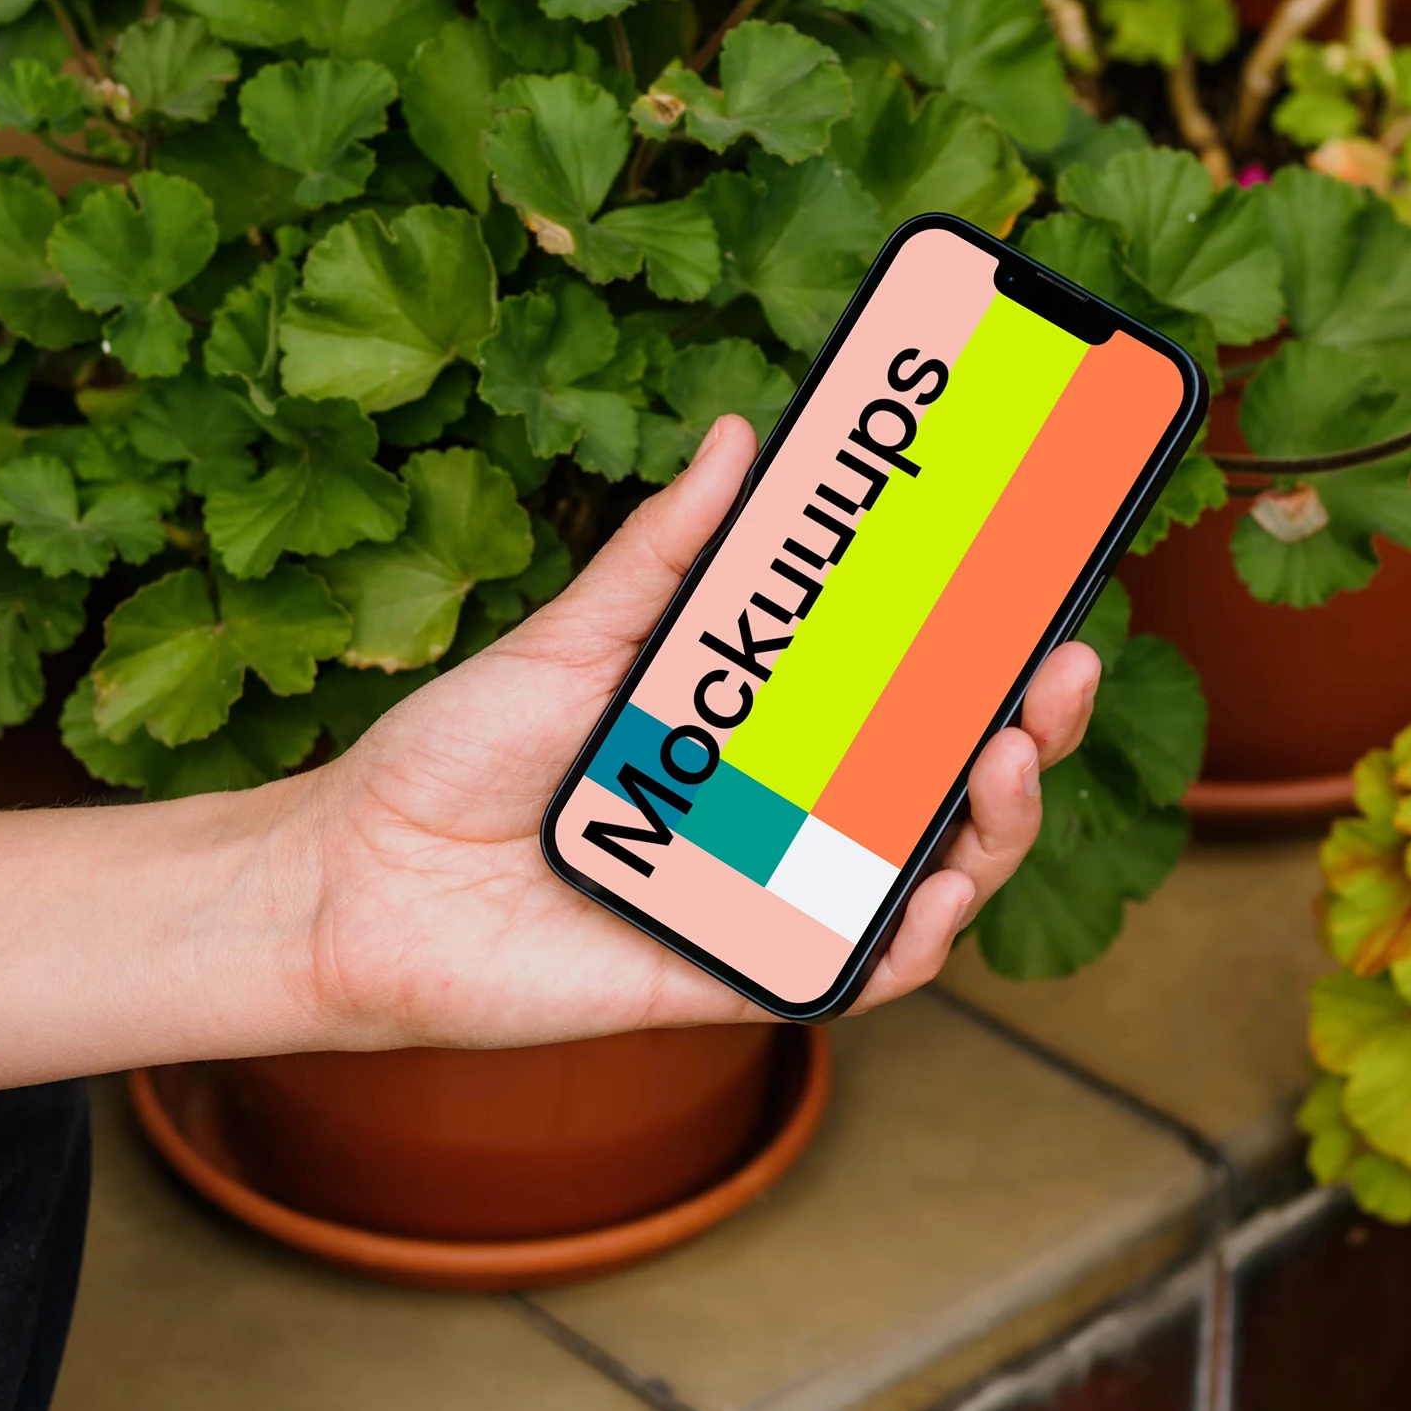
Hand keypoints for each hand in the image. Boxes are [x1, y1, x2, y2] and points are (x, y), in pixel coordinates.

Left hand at [283, 415, 1098, 1051]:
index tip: (1044, 591)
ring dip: (994, 828)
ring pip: (925, 879)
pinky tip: (933, 893)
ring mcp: (762, 896)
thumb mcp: (571, 635)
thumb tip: (738, 436)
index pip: (903, 693)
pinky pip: (847, 975)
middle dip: (1032, 730)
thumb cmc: (451, 759)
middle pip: (944, 784)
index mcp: (759, 729)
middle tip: (1058, 669)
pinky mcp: (725, 975)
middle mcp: (780, 815)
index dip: (988, 652)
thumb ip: (664, 553)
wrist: (352, 879)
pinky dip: (906, 943)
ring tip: (1007, 757)